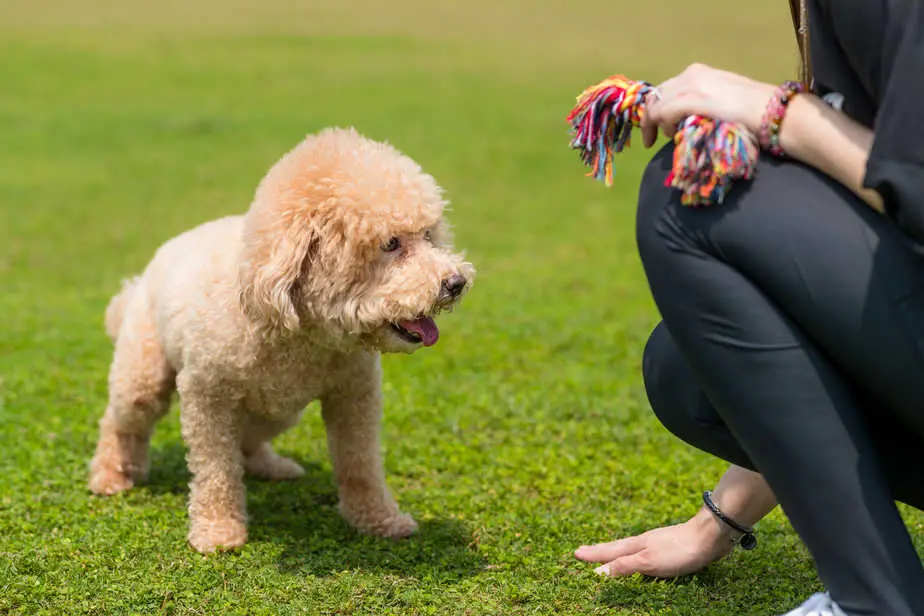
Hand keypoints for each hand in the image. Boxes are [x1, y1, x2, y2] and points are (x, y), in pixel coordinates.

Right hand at [574, 507, 734, 577]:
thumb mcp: (647, 562)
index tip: (576, 554)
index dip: (593, 555)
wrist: (709, 537)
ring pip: (630, 549)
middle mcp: (643, 542)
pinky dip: (634, 555)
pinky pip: (644, 552)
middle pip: (616, 547)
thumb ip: (624, 566)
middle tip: (584, 551)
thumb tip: (599, 572)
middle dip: (600, 551)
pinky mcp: (670, 548)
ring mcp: (656, 543)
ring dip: (616, 552)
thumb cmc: (678, 550)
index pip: (609, 552)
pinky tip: (641, 557)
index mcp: (636, 546)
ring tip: (607, 554)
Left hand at [640, 63, 776, 147]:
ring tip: (662, 139)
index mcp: (698, 72)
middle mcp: (691, 74)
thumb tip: (682, 120)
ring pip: (656, 104)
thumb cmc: (751, 111)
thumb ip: (699, 104)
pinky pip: (664, 113)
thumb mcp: (719, 100)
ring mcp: (691, 85)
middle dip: (649, 117)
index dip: (655, 108)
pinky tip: (672, 134)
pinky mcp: (692, 99)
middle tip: (649, 139)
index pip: (664, 88)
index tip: (653, 127)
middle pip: (656, 95)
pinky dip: (663, 125)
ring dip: (654, 124)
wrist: (770, 111)